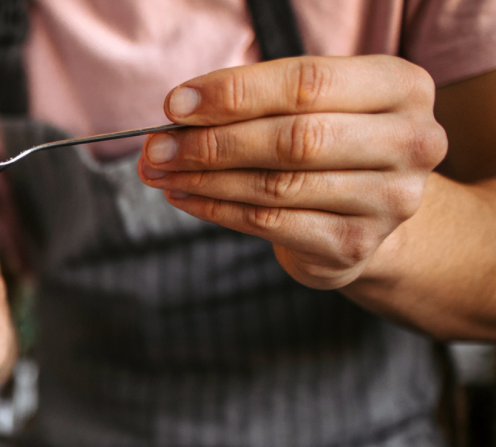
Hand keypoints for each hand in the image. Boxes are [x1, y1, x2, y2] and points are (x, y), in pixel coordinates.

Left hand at [138, 55, 448, 289]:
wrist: (369, 214)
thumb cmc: (331, 144)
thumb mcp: (313, 107)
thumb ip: (258, 102)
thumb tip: (179, 112)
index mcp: (401, 87)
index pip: (309, 82)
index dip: (236, 93)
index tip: (176, 104)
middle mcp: (409, 142)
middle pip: (294, 138)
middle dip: (213, 142)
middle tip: (157, 147)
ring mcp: (387, 200)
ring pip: (277, 185)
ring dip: (205, 178)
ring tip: (160, 172)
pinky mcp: (354, 244)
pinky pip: (269, 224)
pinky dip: (216, 209)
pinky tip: (185, 196)